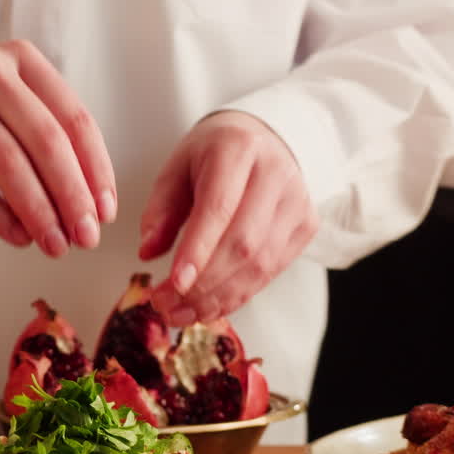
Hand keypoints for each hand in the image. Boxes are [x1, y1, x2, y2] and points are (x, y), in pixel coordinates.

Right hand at [0, 41, 116, 256]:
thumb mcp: (3, 100)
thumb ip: (43, 134)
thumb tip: (87, 202)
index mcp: (21, 59)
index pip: (74, 118)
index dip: (96, 170)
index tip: (105, 211)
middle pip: (46, 141)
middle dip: (72, 196)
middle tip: (85, 237)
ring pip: (9, 162)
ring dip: (38, 212)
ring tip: (54, 245)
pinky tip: (16, 236)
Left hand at [138, 111, 317, 325]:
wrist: (264, 139)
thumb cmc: (214, 155)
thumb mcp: (177, 168)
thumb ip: (160, 210)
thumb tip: (147, 252)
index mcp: (238, 149)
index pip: (219, 208)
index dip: (197, 251)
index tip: (173, 284)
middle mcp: (276, 174)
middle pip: (243, 243)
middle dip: (202, 284)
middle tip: (165, 305)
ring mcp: (297, 202)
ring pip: (259, 264)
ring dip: (217, 297)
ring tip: (180, 313)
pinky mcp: (306, 226)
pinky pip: (271, 272)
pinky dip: (237, 295)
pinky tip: (207, 308)